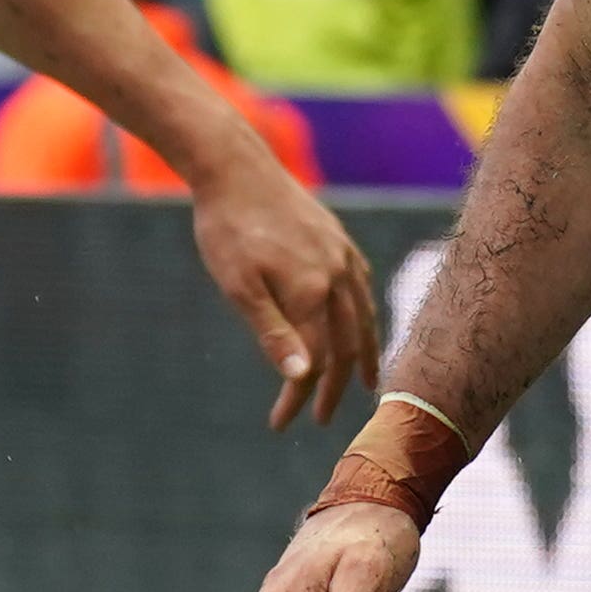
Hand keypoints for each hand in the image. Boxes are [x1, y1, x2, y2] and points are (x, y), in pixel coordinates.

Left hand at [188, 150, 379, 428]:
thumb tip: (301, 378)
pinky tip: (358, 324)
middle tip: (324, 419)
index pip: (314, 362)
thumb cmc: (227, 229)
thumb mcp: (239, 286)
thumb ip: (272, 332)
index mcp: (313, 293)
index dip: (299, 398)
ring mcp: (343, 256)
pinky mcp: (339, 239)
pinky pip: (361, 288)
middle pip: (347, 346)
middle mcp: (338, 277)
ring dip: (363, 355)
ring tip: (363, 382)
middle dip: (335, 387)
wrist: (234, 167)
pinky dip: (363, 317)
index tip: (281, 424)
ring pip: (363, 317)